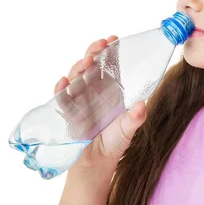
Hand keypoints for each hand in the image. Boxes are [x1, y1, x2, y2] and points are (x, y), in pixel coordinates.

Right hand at [53, 36, 146, 170]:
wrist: (94, 165)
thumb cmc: (113, 144)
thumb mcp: (127, 130)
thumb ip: (134, 119)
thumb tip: (142, 106)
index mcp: (110, 91)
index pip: (109, 66)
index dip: (110, 52)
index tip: (113, 39)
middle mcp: (94, 92)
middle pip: (91, 66)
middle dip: (94, 53)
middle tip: (100, 45)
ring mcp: (79, 100)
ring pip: (76, 77)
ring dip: (79, 67)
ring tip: (87, 61)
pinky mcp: (66, 111)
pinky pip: (61, 97)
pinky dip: (61, 88)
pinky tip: (64, 82)